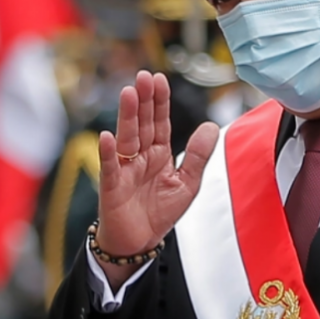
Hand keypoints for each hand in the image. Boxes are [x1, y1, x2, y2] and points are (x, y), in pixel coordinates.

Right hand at [96, 71, 218, 262]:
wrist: (139, 242)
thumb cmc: (160, 212)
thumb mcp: (188, 183)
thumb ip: (198, 155)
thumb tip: (211, 126)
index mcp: (160, 153)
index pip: (161, 122)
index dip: (160, 101)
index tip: (160, 79)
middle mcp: (141, 156)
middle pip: (143, 124)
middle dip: (144, 100)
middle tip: (144, 76)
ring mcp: (125, 169)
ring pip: (127, 138)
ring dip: (127, 116)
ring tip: (128, 94)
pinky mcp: (112, 187)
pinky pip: (109, 167)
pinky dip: (108, 153)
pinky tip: (107, 137)